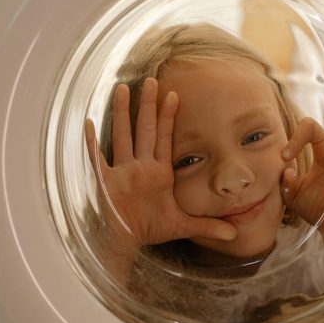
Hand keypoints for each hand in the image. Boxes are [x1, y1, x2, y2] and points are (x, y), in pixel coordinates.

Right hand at [84, 79, 236, 249]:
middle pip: (144, 129)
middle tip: (151, 80)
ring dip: (122, 113)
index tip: (174, 94)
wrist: (125, 243)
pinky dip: (92, 142)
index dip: (168, 117)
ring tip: (122, 89)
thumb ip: (208, 226)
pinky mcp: (105, 181)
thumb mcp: (183, 225)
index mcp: (158, 172)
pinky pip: (97, 158)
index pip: (165, 138)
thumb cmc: (149, 230)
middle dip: (148, 105)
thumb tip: (235, 234)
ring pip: (122, 136)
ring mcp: (122, 171)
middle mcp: (140, 166)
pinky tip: (88, 123)